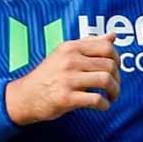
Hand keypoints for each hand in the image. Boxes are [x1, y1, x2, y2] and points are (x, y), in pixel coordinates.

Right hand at [5, 33, 120, 125]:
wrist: (25, 96)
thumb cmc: (48, 75)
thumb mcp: (65, 53)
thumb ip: (89, 44)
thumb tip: (113, 35)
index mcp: (70, 47)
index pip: (106, 48)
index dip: (117, 59)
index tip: (115, 69)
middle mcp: (69, 60)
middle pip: (109, 65)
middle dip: (117, 79)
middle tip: (114, 88)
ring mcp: (67, 79)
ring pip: (105, 81)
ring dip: (114, 91)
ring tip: (112, 97)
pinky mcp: (66, 98)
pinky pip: (96, 100)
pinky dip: (105, 104)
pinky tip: (103, 106)